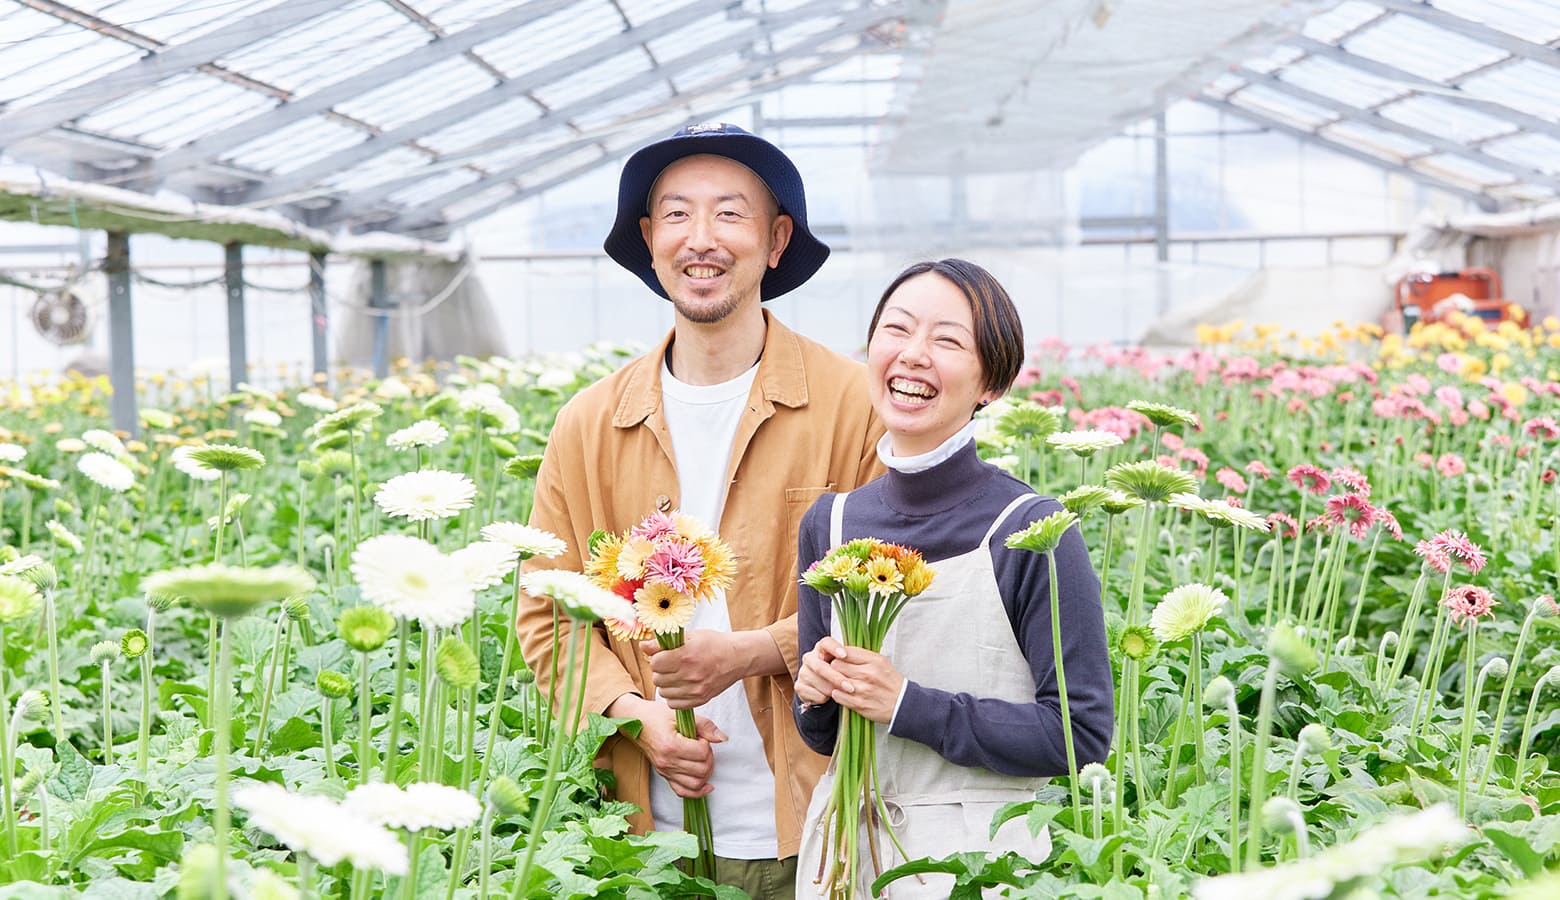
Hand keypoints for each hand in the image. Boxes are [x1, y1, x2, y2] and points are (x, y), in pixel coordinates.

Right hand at [607, 694, 726, 797]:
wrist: (635, 721)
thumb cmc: (655, 716)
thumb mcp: (680, 715)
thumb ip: (704, 725)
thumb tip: (722, 738)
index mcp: (671, 745)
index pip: (702, 753)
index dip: (707, 744)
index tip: (701, 737)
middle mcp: (667, 762)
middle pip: (702, 770)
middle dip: (709, 758)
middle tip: (703, 747)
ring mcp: (665, 771)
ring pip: (695, 784)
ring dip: (706, 774)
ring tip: (703, 760)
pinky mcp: (664, 775)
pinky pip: (682, 792)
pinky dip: (697, 792)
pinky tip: (706, 785)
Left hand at [641, 630, 744, 708]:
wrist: (737, 658)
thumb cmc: (714, 644)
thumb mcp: (689, 637)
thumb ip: (664, 644)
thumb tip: (643, 646)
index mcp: (686, 656)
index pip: (655, 663)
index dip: (657, 658)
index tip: (665, 656)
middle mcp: (690, 674)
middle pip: (657, 678)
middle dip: (661, 671)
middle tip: (671, 665)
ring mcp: (695, 689)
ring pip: (663, 692)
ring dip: (666, 684)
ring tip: (677, 675)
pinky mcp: (699, 700)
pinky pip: (673, 704)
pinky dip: (673, 696)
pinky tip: (681, 686)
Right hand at [796, 637, 851, 706]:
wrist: (822, 690)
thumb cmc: (839, 674)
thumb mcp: (845, 666)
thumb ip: (850, 661)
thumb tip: (863, 663)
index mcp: (821, 648)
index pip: (826, 643)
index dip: (834, 648)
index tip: (844, 655)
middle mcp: (809, 658)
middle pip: (820, 666)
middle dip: (836, 677)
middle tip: (850, 687)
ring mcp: (803, 672)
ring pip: (817, 681)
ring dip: (832, 690)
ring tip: (843, 694)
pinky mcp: (799, 686)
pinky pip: (813, 693)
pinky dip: (824, 698)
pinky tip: (830, 698)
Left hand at [817, 642, 904, 724]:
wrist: (902, 703)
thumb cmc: (890, 681)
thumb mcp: (881, 662)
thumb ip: (862, 655)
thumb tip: (842, 650)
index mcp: (874, 661)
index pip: (845, 652)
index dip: (838, 655)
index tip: (838, 658)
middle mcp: (868, 674)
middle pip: (837, 665)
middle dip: (836, 668)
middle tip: (839, 671)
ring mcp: (863, 690)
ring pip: (835, 681)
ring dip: (835, 682)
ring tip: (841, 682)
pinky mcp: (859, 704)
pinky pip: (838, 695)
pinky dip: (838, 694)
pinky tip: (843, 692)